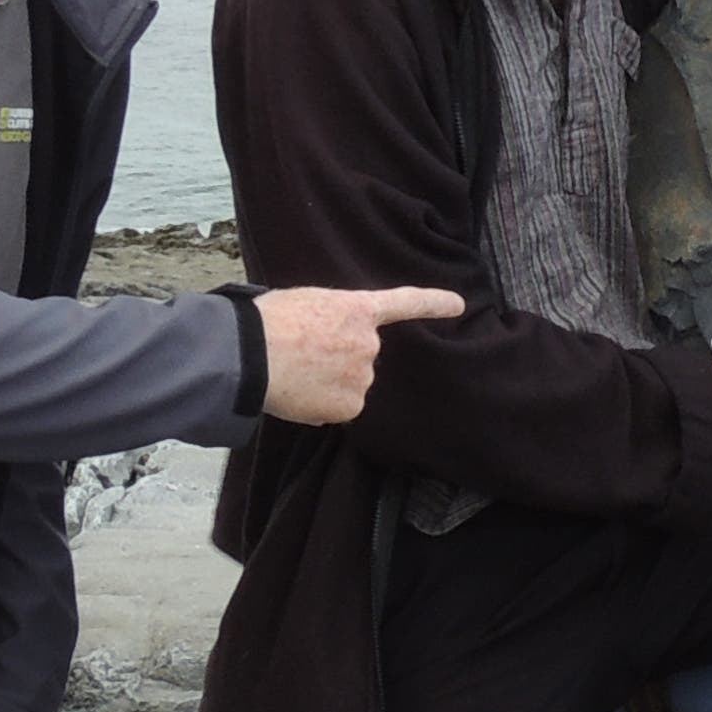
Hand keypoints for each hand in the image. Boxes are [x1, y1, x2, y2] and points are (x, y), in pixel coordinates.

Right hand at [255, 285, 467, 424]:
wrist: (252, 353)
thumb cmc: (268, 322)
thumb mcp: (305, 302)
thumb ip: (330, 319)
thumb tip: (324, 345)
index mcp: (358, 309)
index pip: (404, 303)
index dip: (433, 303)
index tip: (459, 305)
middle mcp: (369, 343)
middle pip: (360, 357)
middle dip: (337, 359)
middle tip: (301, 355)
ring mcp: (362, 376)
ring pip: (349, 385)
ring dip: (327, 384)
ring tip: (294, 372)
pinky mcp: (350, 406)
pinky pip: (338, 408)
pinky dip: (320, 405)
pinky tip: (297, 393)